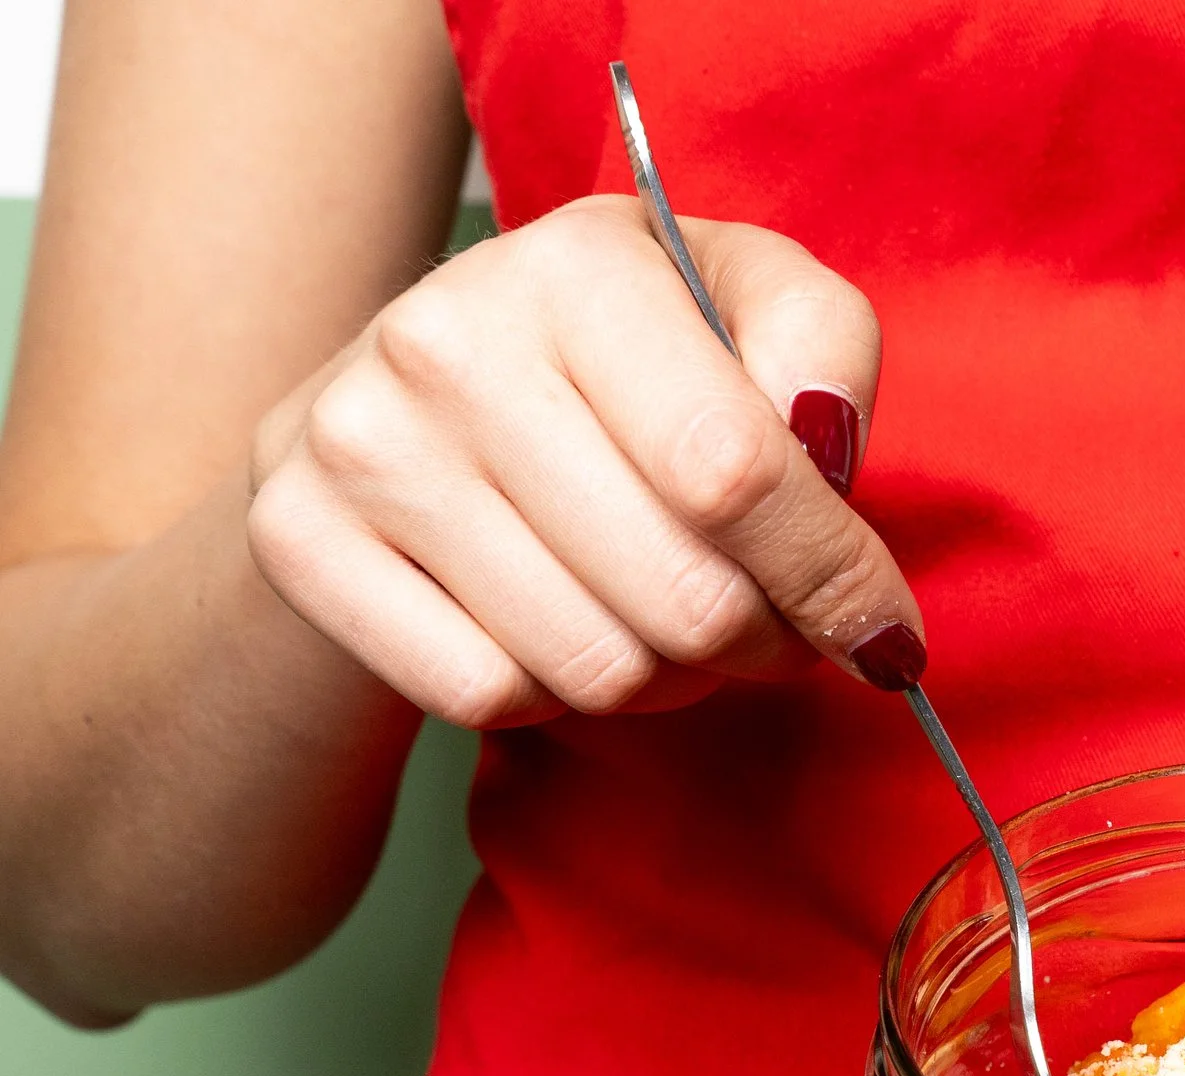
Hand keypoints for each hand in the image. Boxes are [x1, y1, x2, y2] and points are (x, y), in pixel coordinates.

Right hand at [246, 196, 922, 728]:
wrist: (398, 401)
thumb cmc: (621, 365)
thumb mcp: (740, 306)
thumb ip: (821, 350)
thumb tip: (826, 450)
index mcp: (577, 267)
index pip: (738, 474)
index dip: (832, 577)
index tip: (880, 631)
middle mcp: (447, 341)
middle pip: (684, 597)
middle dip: (762, 643)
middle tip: (770, 629)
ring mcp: (360, 445)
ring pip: (597, 668)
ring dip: (667, 680)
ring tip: (665, 621)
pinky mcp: (298, 543)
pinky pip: (488, 695)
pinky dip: (552, 695)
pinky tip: (557, 627)